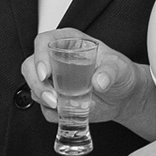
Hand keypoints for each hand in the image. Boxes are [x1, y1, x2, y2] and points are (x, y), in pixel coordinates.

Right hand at [20, 29, 146, 124]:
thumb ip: (110, 72)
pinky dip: (53, 113)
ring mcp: (54, 81)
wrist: (124, 96)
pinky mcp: (56, 99)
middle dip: (37, 84)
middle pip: (30, 66)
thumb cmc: (120, 74)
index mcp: (70, 43)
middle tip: (52, 97)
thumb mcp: (119, 68)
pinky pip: (45, 108)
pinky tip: (69, 111)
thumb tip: (99, 81)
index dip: (40, 56)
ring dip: (44, 99)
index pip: (44, 41)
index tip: (45, 73)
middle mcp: (57, 60)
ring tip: (65, 105)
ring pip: (34, 88)